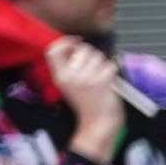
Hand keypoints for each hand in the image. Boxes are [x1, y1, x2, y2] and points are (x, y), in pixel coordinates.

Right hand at [49, 39, 124, 164]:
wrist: (98, 123)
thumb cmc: (87, 103)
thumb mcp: (68, 85)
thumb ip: (68, 67)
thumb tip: (76, 45)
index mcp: (60, 77)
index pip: (53, 50)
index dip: (66, 41)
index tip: (76, 42)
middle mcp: (71, 76)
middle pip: (82, 49)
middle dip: (92, 55)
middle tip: (93, 71)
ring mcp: (86, 78)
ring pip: (99, 56)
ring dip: (103, 64)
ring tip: (100, 78)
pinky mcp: (102, 81)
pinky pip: (110, 65)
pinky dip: (112, 72)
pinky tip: (108, 83)